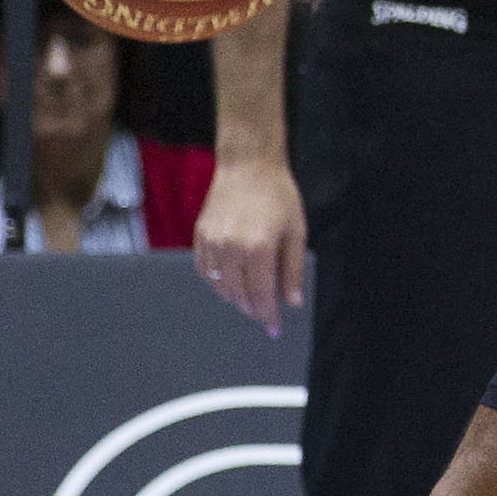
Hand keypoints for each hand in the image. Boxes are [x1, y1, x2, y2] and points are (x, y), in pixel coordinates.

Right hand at [194, 156, 307, 332]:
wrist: (248, 166)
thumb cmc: (279, 196)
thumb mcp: (296, 232)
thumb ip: (293, 270)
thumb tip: (292, 302)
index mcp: (257, 248)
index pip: (261, 294)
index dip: (268, 315)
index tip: (274, 329)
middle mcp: (230, 248)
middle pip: (238, 293)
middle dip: (252, 309)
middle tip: (264, 316)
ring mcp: (211, 242)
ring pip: (219, 285)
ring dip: (234, 297)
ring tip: (249, 302)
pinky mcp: (200, 235)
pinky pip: (204, 269)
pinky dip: (216, 282)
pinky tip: (229, 284)